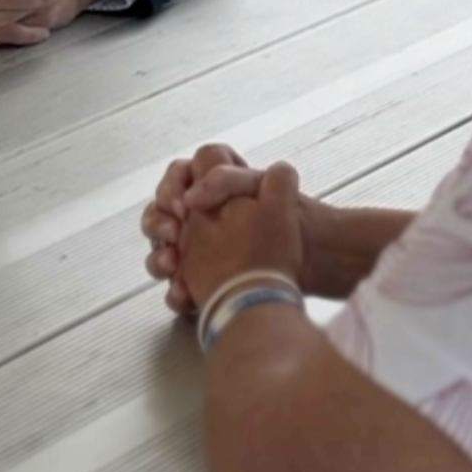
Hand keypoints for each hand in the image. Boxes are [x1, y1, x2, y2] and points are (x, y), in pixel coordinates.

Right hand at [145, 144, 337, 310]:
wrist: (313, 263)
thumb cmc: (289, 221)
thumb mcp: (260, 186)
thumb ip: (225, 179)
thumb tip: (191, 197)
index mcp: (215, 189)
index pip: (178, 177)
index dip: (173, 186)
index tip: (184, 204)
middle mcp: (204, 218)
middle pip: (161, 214)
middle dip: (158, 223)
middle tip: (175, 234)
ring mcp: (201, 252)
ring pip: (162, 251)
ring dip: (160, 257)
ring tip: (173, 264)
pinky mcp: (205, 282)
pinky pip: (177, 286)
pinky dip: (177, 291)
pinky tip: (184, 294)